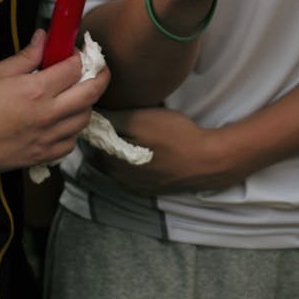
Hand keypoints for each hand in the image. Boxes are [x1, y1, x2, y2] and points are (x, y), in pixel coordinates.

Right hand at [0, 30, 109, 175]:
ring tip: (77, 94)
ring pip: (85, 119)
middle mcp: (48, 114)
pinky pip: (71, 143)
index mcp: (36, 90)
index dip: (79, 55)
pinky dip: (73, 130)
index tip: (75, 51)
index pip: (74, 68)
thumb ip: (26, 56)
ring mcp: (47, 138)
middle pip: (92, 93)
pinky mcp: (42, 156)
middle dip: (101, 76)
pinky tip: (63, 121)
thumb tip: (44, 38)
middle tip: (98, 68)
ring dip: (87, 103)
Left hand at [94, 107, 249, 192]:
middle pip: (103, 154)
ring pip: (118, 164)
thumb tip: (91, 113)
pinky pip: (134, 172)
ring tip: (134, 130)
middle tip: (117, 117)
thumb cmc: (173, 136)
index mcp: (112, 163)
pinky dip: (134, 160)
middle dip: (106, 137)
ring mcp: (138, 186)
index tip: (104, 110)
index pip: (91, 142)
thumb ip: (111, 118)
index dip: (96, 124)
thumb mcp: (140, 119)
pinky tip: (148, 147)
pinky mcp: (153, 187)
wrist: (207, 160)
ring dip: (120, 149)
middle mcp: (120, 179)